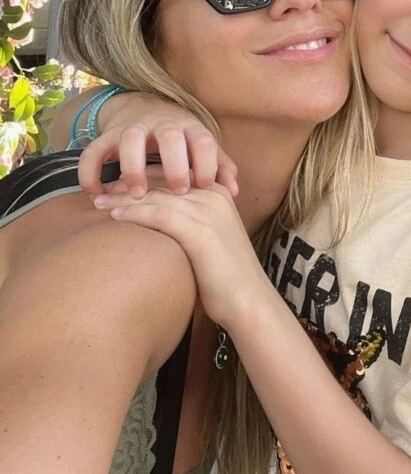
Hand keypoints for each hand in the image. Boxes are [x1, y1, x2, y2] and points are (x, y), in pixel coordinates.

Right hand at [77, 93, 237, 200]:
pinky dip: (90, 173)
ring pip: (131, 139)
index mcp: (189, 127)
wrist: (144, 107)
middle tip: (179, 191)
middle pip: (169, 136)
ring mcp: (132, 127)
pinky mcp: (107, 136)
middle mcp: (162, 124)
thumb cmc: (181, 137)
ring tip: (138, 194)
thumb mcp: (201, 146)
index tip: (206, 187)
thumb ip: (219, 166)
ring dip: (133, 167)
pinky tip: (96, 196)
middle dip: (175, 164)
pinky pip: (93, 152)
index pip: (203, 140)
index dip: (207, 164)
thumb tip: (234, 191)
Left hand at [93, 185, 265, 328]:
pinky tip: (115, 217)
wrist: (249, 299)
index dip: (143, 176)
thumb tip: (159, 222)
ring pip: (157, 196)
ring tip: (98, 202)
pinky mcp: (200, 232)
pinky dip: (135, 214)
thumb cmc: (226, 275)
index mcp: (218, 192)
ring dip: (124, 198)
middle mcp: (213, 195)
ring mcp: (208, 212)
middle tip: (101, 189)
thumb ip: (192, 221)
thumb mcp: (211, 238)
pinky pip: (160, 216)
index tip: (117, 184)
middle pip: (163, 182)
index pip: (174, 174)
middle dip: (129, 184)